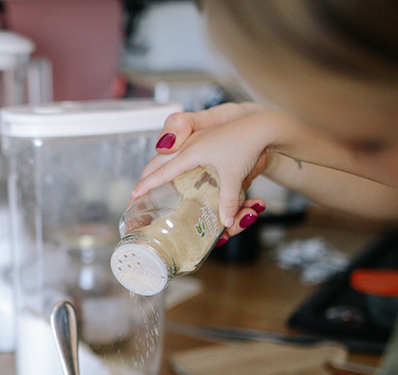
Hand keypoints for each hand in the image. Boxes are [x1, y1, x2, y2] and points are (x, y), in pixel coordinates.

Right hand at [134, 103, 274, 240]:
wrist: (263, 127)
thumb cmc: (247, 144)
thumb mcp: (235, 175)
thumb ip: (227, 200)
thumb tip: (226, 223)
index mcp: (192, 152)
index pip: (163, 171)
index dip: (148, 184)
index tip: (134, 194)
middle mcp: (190, 146)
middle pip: (160, 161)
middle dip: (147, 176)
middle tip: (137, 192)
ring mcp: (197, 142)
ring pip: (170, 156)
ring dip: (159, 169)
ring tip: (149, 183)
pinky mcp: (206, 142)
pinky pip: (182, 153)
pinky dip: (173, 162)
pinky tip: (174, 170)